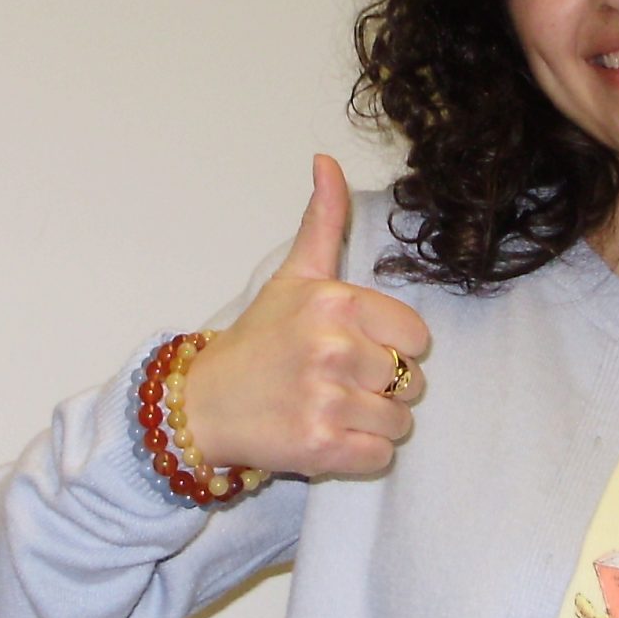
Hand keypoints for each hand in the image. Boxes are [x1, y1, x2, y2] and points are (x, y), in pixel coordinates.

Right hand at [177, 155, 429, 477]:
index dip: (391, 346)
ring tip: (329, 410)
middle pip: (410, 381)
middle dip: (381, 388)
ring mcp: (326, 400)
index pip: (415, 336)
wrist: (203, 405)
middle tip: (335, 383)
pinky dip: (361, 455)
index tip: (355, 349)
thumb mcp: (293, 276)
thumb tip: (327, 160)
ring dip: (371, 424)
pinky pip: (379, 456)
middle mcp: (333, 349)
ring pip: (399, 422)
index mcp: (335, 303)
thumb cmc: (257, 341)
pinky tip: (327, 437)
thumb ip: (323, 222)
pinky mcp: (320, 448)